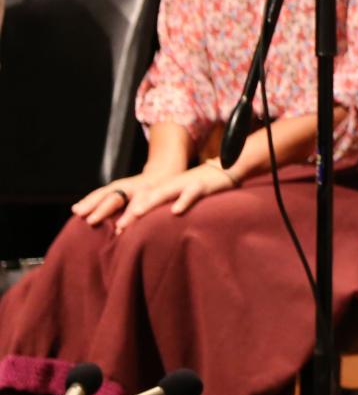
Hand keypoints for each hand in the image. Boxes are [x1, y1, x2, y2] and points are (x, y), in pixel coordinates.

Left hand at [82, 164, 236, 233]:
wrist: (225, 168)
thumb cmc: (197, 187)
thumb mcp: (175, 197)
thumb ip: (157, 207)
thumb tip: (137, 223)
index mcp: (158, 189)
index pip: (132, 199)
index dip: (115, 209)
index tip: (95, 222)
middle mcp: (166, 185)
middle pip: (142, 197)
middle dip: (126, 211)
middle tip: (113, 227)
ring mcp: (182, 184)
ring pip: (162, 193)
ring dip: (148, 204)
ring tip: (135, 216)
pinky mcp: (200, 185)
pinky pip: (190, 193)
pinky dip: (183, 201)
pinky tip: (176, 211)